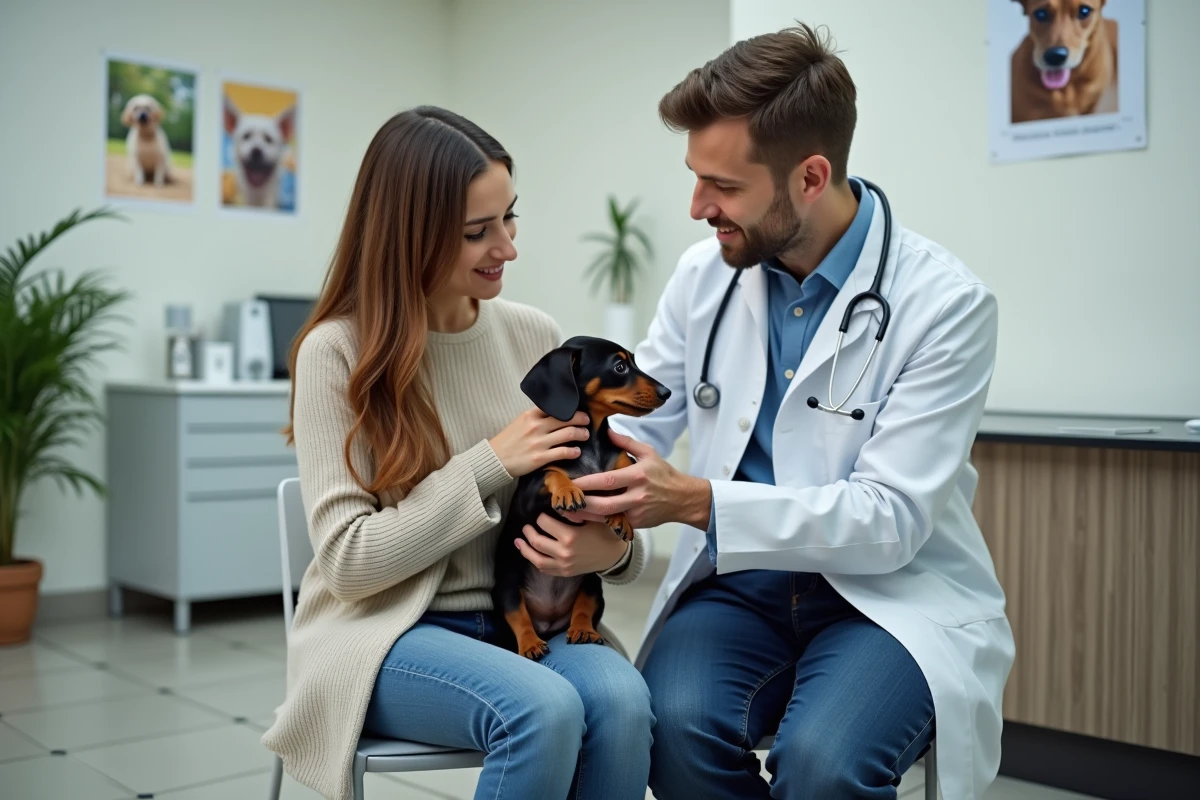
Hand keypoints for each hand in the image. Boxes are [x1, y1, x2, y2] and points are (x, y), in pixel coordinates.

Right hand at [488, 409, 589, 476]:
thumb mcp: (519, 422)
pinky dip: (574, 451)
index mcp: (531, 414)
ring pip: (569, 434)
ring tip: (585, 435)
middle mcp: (536, 426)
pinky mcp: (540, 458)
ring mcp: (539, 442)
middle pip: (567, 418)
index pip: (556, 406)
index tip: (577, 409)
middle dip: (581, 419)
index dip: (570, 407)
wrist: (494, 459)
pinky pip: (564, 452)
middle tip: (586, 421)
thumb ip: (536, 417)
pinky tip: (577, 452)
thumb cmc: (508, 440)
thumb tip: (555, 414)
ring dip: (581, 434)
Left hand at [515, 513, 629, 576]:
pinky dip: (536, 561)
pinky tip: (532, 554)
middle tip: (526, 526)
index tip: (542, 514)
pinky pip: (545, 569)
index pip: (544, 523)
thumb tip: (557, 504)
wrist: (615, 556)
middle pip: (537, 542)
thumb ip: (575, 511)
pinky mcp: (565, 573)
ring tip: (519, 541)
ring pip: (536, 559)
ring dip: (525, 549)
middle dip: (528, 532)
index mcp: (570, 536)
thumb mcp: (594, 518)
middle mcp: (564, 553)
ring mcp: (563, 565)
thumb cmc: (605, 534)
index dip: (541, 517)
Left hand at [569, 430, 711, 529]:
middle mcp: (637, 496)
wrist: (683, 499)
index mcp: (638, 476)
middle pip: (604, 504)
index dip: (587, 483)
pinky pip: (612, 522)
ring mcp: (636, 512)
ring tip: (566, 509)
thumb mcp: (648, 453)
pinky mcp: (636, 524)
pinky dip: (597, 520)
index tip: (570, 481)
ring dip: (585, 515)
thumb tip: (606, 431)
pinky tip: (582, 517)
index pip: (608, 480)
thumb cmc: (664, 474)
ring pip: (605, 517)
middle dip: (582, 503)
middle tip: (563, 499)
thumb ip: (626, 442)